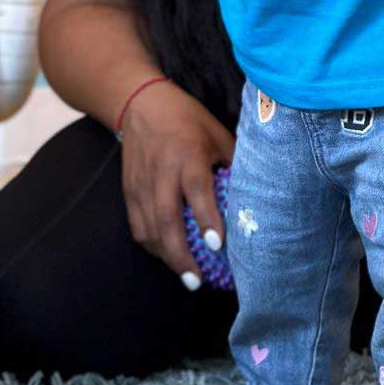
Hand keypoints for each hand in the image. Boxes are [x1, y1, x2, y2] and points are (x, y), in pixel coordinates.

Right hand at [120, 83, 234, 286]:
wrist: (140, 103)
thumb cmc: (187, 119)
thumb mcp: (217, 133)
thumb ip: (232, 163)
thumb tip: (255, 194)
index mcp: (187, 154)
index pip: (196, 190)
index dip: (207, 218)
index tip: (216, 244)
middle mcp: (161, 172)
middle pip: (167, 219)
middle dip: (181, 254)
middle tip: (198, 281)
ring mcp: (141, 183)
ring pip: (149, 228)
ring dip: (167, 256)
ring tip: (188, 277)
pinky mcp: (129, 190)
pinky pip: (137, 225)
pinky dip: (152, 245)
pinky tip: (168, 256)